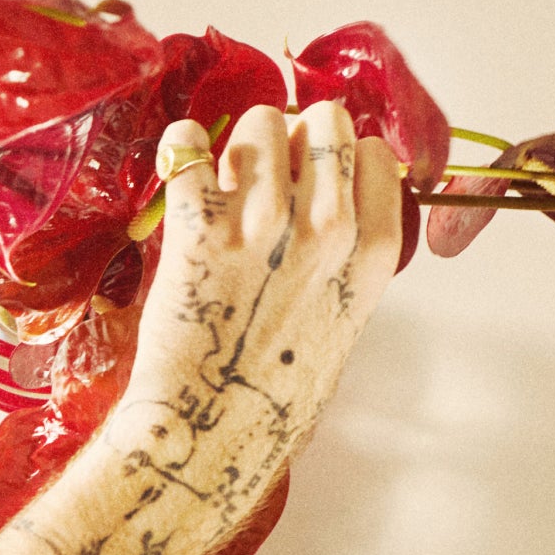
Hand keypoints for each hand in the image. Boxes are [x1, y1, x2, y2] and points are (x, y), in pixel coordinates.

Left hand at [85, 101, 402, 554]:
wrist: (210, 436)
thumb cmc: (274, 394)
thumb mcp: (341, 323)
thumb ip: (342, 258)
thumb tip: (323, 206)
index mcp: (370, 252)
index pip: (373, 153)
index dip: (341, 157)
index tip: (317, 178)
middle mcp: (326, 227)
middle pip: (323, 119)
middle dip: (295, 134)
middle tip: (269, 170)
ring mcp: (263, 224)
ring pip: (260, 120)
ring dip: (239, 142)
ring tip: (224, 179)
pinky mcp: (199, 228)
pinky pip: (188, 145)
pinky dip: (182, 148)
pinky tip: (183, 169)